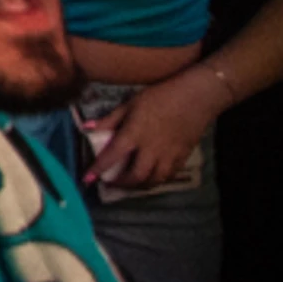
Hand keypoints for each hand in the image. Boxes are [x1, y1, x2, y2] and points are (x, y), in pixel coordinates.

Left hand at [88, 73, 222, 194]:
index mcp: (134, 134)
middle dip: (121, 184)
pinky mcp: (183, 156)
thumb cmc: (160, 96)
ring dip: (140, 185)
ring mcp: (169, 155)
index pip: (112, 156)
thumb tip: (87, 127)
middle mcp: (151, 149)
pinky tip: (150, 176)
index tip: (86, 179)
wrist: (196, 97)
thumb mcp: (130, 103)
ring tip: (130, 183)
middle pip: (136, 176)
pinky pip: (169, 175)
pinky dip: (157, 180)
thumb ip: (110, 119)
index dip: (98, 169)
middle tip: (111, 183)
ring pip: (154, 180)